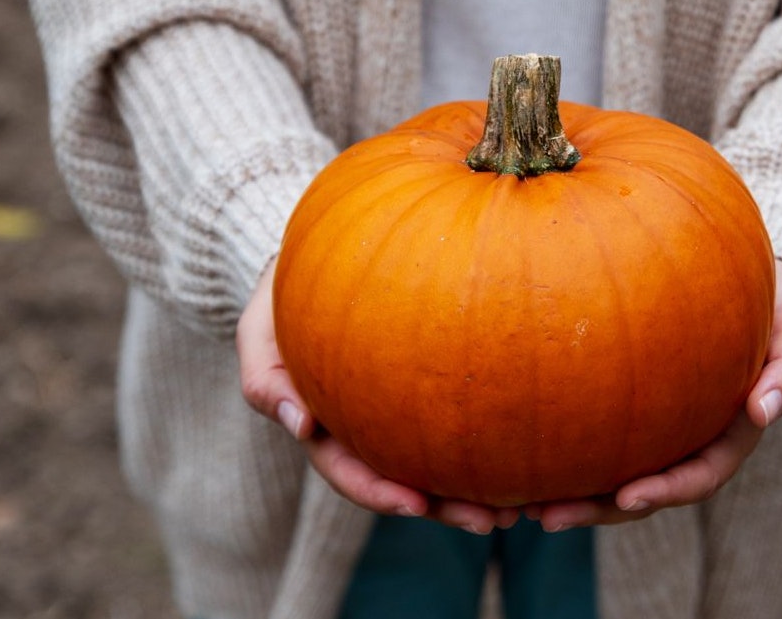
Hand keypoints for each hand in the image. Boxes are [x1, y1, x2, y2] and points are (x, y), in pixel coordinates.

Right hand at [236, 260, 520, 533]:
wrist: (319, 263)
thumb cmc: (283, 298)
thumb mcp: (258, 333)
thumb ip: (265, 379)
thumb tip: (300, 426)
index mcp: (325, 428)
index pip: (352, 472)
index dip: (381, 494)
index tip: (418, 505)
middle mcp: (365, 430)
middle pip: (405, 480)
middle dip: (446, 507)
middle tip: (492, 520)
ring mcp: (397, 412)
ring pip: (437, 461)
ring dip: (474, 489)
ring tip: (519, 506)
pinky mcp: (426, 388)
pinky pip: (456, 420)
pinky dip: (486, 441)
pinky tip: (523, 452)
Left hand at [525, 261, 781, 530]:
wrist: (757, 281)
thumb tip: (764, 411)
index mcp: (729, 434)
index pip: (696, 476)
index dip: (663, 492)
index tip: (625, 498)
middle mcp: (688, 440)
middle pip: (641, 489)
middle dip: (596, 510)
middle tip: (547, 516)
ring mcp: (658, 426)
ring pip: (611, 471)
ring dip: (570, 492)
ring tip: (519, 503)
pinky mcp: (630, 403)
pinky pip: (595, 432)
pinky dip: (562, 449)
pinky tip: (520, 451)